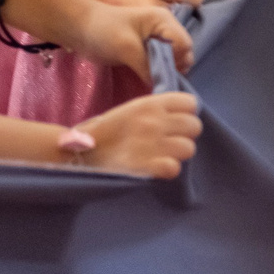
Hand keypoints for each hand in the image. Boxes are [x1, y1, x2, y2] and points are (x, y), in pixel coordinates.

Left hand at [68, 0, 195, 80]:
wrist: (78, 28)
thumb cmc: (102, 30)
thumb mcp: (127, 48)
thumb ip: (148, 66)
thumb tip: (163, 86)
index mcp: (164, 20)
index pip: (184, 43)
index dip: (178, 59)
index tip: (162, 72)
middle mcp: (164, 29)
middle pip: (183, 53)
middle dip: (174, 67)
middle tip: (158, 78)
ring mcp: (156, 40)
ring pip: (173, 60)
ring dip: (166, 71)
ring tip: (153, 79)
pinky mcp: (146, 51)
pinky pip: (160, 64)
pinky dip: (158, 72)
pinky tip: (149, 79)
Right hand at [71, 92, 201, 179]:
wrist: (78, 152)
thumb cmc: (105, 131)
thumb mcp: (131, 110)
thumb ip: (156, 110)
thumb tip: (182, 115)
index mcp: (150, 104)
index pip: (191, 103)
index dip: (186, 113)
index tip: (176, 122)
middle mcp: (155, 121)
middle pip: (195, 126)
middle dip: (185, 135)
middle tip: (169, 141)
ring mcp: (153, 143)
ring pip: (189, 148)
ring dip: (177, 154)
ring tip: (162, 155)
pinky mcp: (148, 166)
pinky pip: (175, 168)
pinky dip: (167, 170)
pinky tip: (156, 168)